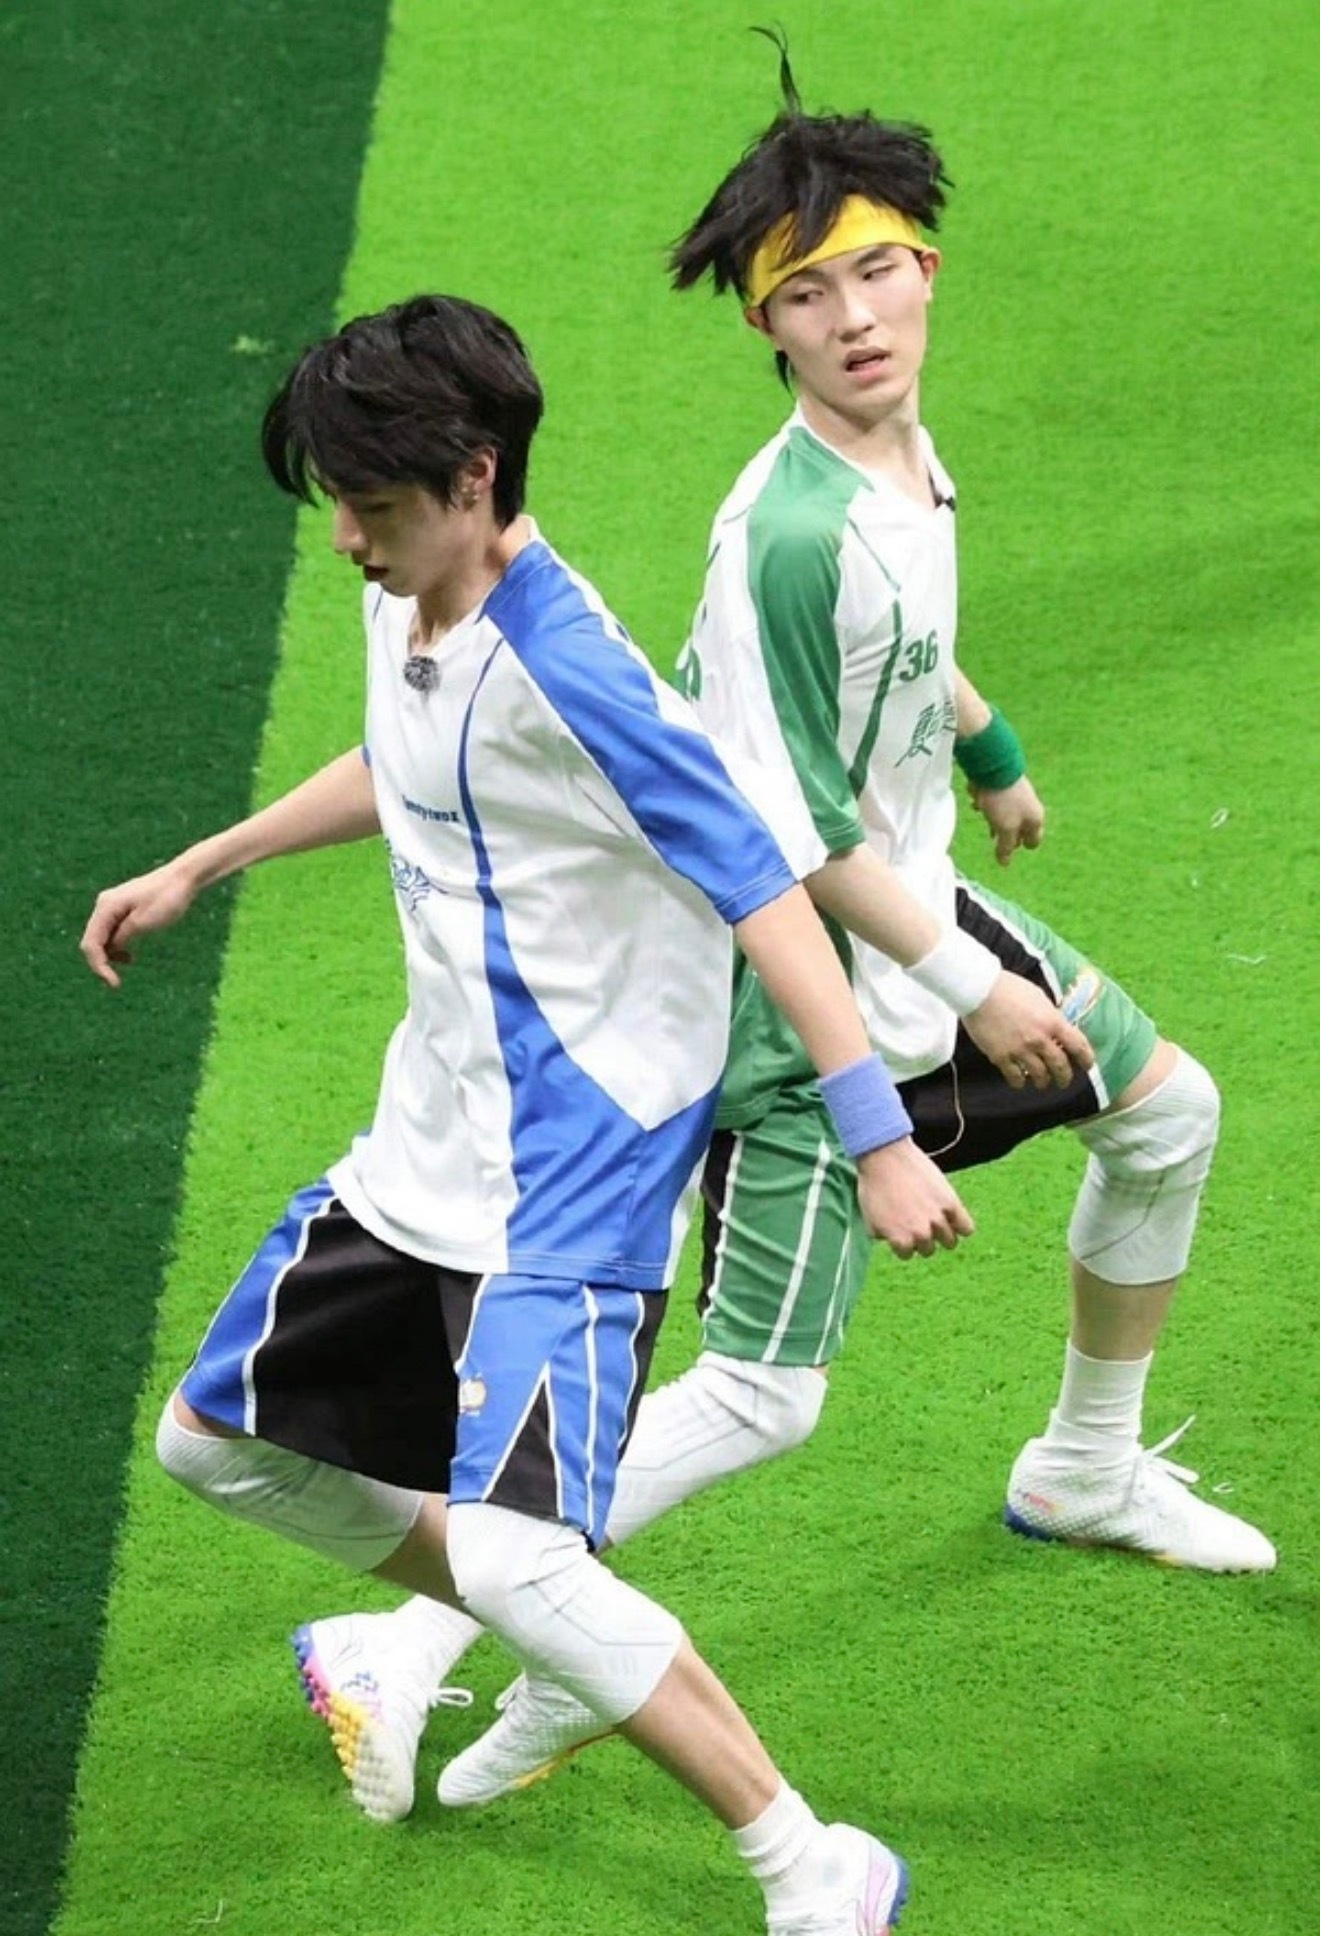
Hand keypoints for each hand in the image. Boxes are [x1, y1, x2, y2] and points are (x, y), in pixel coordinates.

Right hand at [80, 858, 201, 988]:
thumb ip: (121, 937)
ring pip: (101, 937)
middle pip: (92, 941)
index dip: (98, 966)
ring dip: (109, 954)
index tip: (114, 983)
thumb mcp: (143, 923)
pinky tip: (128, 955)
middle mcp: (104, 905)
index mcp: (106, 907)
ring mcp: (112, 905)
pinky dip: (117, 945)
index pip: (91, 943)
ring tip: (128, 962)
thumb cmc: (167, 899)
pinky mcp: (122, 908)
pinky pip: (112, 931)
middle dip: (102, 962)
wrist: (183, 878)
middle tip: (116, 982)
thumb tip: (109, 950)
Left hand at [854, 1138, 974, 1258]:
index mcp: (900, 1240)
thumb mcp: (870, 1219)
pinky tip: (953, 1218)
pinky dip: (962, 1226)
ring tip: (935, 1220)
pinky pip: (967, 1228)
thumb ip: (883, 1236)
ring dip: (942, 1234)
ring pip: (949, 1242)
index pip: (907, 1254)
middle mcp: (920, 1233)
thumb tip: (893, 1242)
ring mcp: (937, 1219)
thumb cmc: (874, 1186)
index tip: (900, 1227)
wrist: (886, 1156)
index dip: (902, 1241)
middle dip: (921, 1238)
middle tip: (917, 1220)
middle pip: (928, 1249)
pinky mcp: (951, 1203)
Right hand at [964, 969, 1093, 1088]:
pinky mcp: (1001, 1057)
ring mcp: (1020, 1050)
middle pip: (1060, 1066)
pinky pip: (1015, 1077)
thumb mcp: (1038, 997)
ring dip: (1043, 1081)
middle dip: (1064, 1077)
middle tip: (1063, 1081)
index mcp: (1053, 1021)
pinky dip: (1019, 1082)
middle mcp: (1040, 1039)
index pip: (1078, 1046)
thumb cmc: (1008, 987)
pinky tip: (1019, 1080)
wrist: (979, 990)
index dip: (1086, 1059)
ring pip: (1039, 1076)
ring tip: (1041, 1082)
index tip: (1088, 1066)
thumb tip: (1056, 1027)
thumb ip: (1050, 1015)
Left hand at [968, 774, 1043, 865]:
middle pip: (1018, 829)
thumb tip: (1005, 863)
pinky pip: (996, 802)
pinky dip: (987, 804)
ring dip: (993, 818)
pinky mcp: (1005, 787)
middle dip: (1003, 833)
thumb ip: (1006, 847)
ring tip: (983, 814)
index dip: (1020, 846)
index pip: (1033, 842)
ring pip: (1005, 816)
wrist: (994, 767)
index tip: (1006, 846)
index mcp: (1036, 819)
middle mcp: (1031, 807)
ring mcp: (1018, 796)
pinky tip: (977, 801)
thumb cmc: (1003, 801)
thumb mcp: (1005, 829)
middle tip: (993, 831)